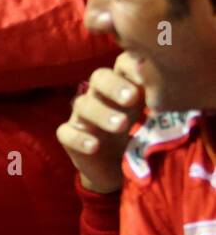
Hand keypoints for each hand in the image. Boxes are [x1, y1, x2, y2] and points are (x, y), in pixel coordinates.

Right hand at [56, 53, 145, 193]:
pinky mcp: (69, 137)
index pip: (122, 65)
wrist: (116, 169)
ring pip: (83, 105)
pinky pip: (67, 133)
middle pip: (99, 78)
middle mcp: (99, 96)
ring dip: (101, 113)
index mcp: (122, 86)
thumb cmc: (136, 137)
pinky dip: (79, 138)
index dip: (131, 67)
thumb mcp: (149, 117)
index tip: (146, 76)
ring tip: (121, 126)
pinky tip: (94, 146)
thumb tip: (168, 87)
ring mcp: (81, 116)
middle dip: (114, 86)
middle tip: (131, 98)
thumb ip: (155, 100)